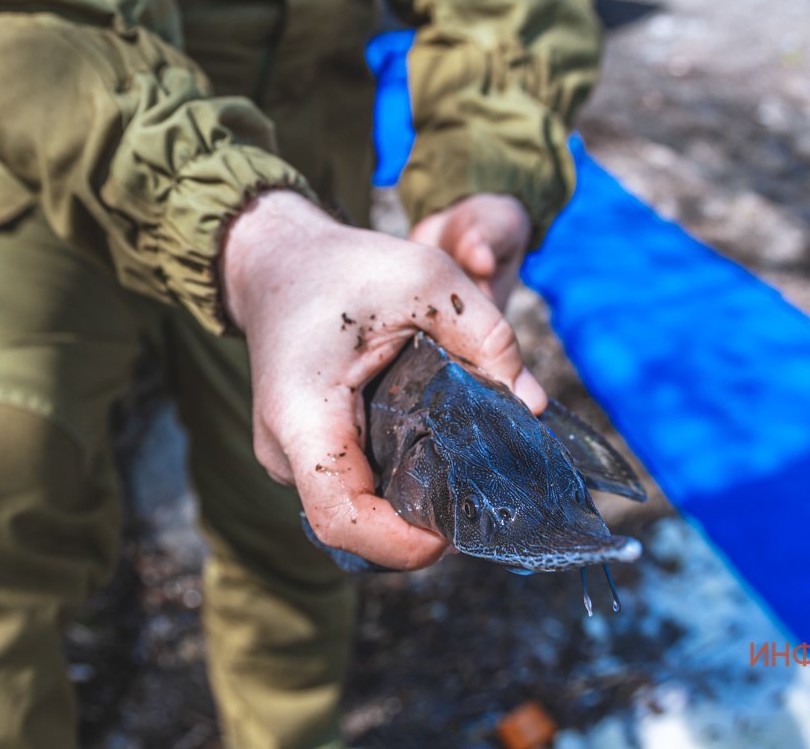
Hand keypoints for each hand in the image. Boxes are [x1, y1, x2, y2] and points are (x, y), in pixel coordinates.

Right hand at [223, 190, 546, 569]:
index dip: (404, 546)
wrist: (274, 263)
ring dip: (407, 508)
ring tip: (458, 466)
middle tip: (479, 492)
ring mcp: (287, 459)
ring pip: (354, 515)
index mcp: (304, 416)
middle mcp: (284, 451)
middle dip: (420, 526)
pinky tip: (428, 453)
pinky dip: (391, 488)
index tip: (457, 528)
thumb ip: (487, 335)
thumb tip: (534, 403)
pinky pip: (350, 492)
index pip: (344, 520)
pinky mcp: (300, 456)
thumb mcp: (426, 277)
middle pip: (355, 528)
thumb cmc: (343, 268)